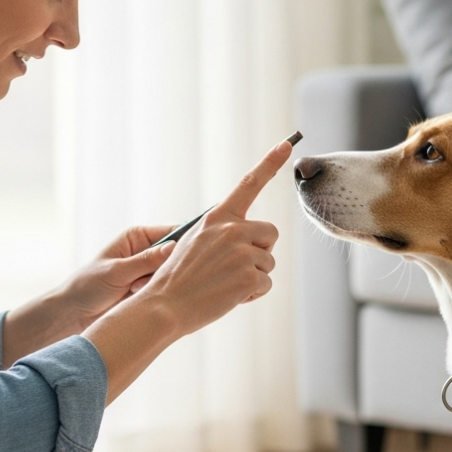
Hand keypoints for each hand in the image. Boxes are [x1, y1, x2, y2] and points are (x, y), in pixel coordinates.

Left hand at [2, 225, 174, 367]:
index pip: (172, 232)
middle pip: (176, 255)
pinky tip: (144, 301)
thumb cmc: (88, 286)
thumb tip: (175, 247)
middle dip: (171, 268)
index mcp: (138, 237)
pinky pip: (165, 291)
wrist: (73, 314)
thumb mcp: (117, 272)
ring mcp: (149, 272)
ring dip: (162, 284)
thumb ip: (146, 261)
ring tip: (138, 291)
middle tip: (152, 280)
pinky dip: (160, 296)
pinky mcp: (149, 290)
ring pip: (172, 275)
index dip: (187, 241)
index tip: (195, 254)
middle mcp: (146, 251)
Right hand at [138, 139, 293, 335]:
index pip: (248, 184)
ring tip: (224, 285)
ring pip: (268, 262)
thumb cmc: (177, 280)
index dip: (270, 163)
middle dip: (260, 251)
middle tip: (236, 268)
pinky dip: (252, 295)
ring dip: (253, 277)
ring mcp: (242, 252)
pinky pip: (266, 284)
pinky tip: (228, 297)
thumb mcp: (193, 244)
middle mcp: (231, 229)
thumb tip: (246, 240)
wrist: (164, 307)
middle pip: (270, 233)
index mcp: (216, 218)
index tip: (287, 144)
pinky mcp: (249, 276)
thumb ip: (219, 234)